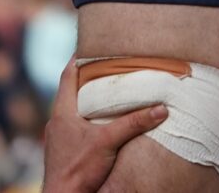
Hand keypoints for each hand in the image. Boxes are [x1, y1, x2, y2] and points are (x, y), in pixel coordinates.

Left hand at [42, 59, 169, 192]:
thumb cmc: (78, 172)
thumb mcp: (108, 142)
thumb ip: (134, 123)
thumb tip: (162, 108)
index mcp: (62, 112)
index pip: (67, 75)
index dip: (78, 58)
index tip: (92, 45)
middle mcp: (56, 123)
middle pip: (70, 91)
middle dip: (88, 79)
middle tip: (107, 67)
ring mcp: (58, 139)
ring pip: (72, 111)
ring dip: (88, 102)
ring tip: (108, 94)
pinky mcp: (63, 153)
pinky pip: (74, 128)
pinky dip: (87, 121)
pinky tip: (102, 126)